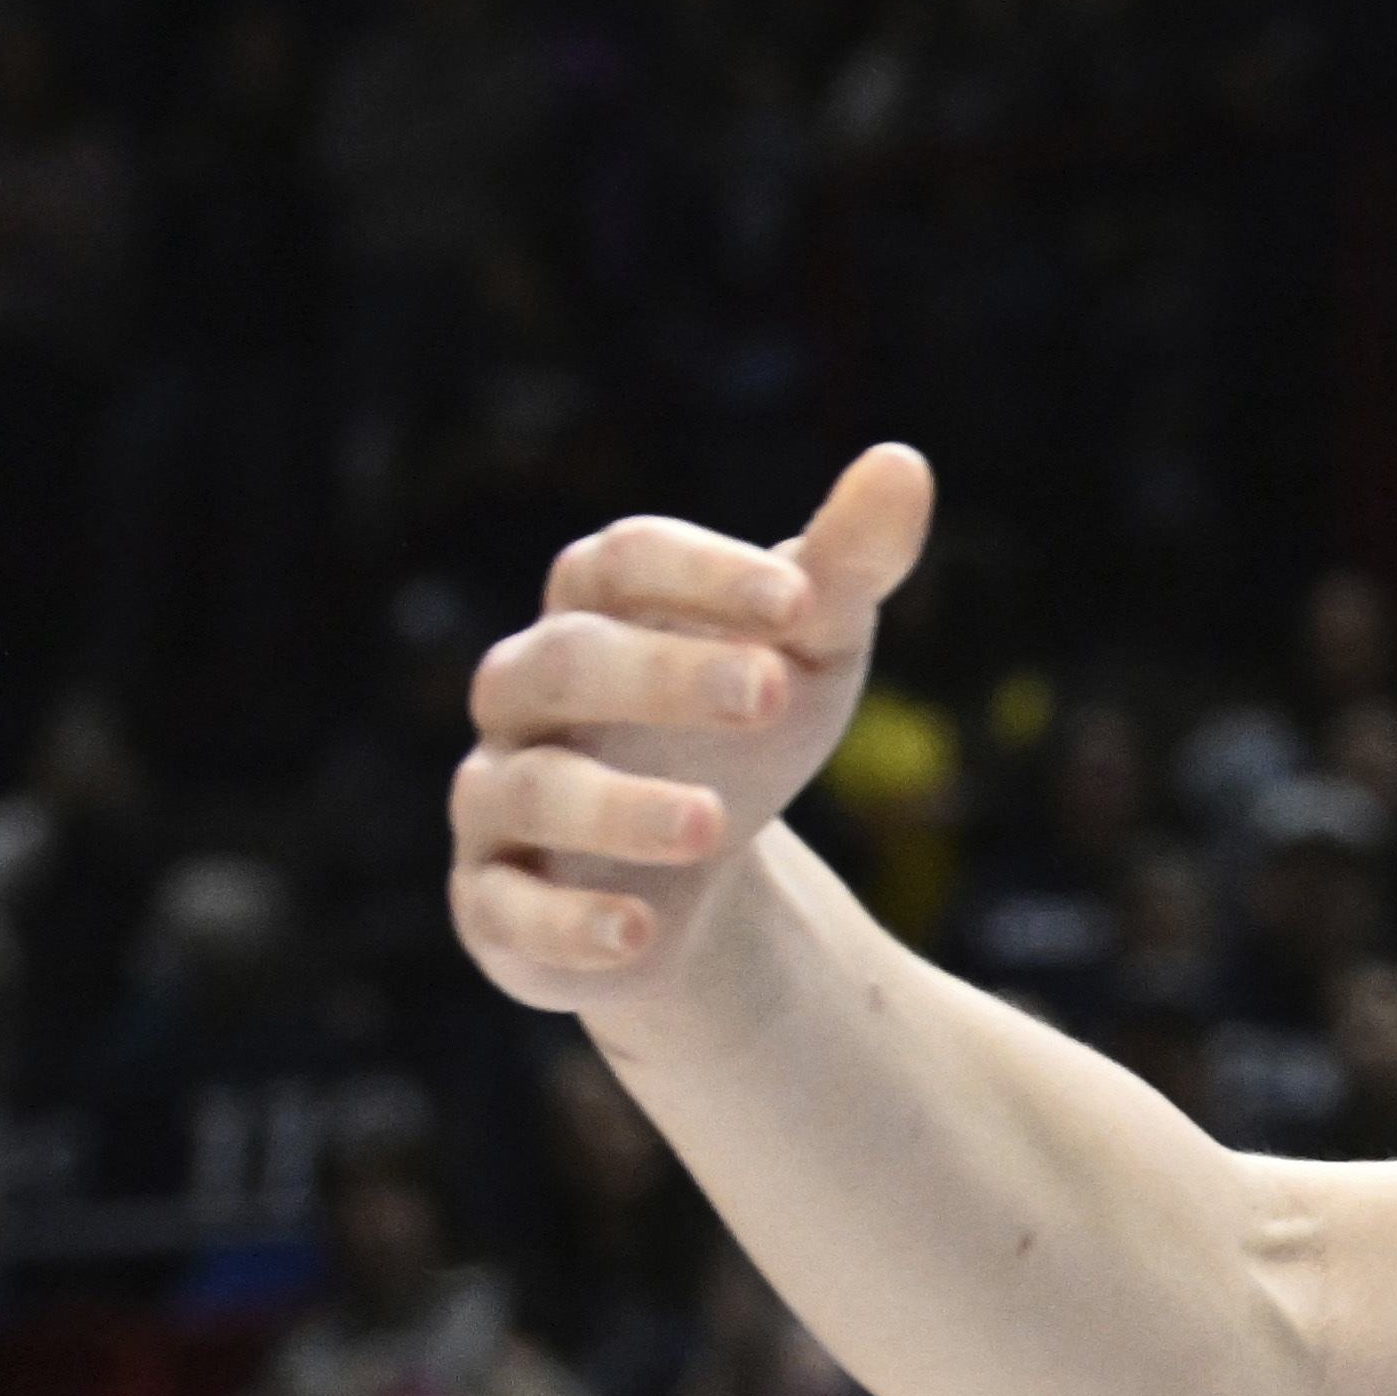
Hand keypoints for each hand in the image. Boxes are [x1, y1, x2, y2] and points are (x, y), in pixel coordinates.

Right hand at [450, 443, 934, 1010]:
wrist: (697, 876)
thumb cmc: (741, 730)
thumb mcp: (808, 650)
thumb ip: (845, 567)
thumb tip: (902, 462)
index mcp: (595, 612)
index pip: (620, 562)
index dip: (703, 575)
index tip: (802, 600)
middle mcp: (524, 694)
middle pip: (568, 661)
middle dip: (663, 675)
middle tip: (770, 694)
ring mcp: (500, 797)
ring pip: (531, 788)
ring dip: (618, 806)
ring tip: (712, 825)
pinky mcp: (494, 903)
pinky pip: (503, 909)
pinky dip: (563, 921)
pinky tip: (636, 933)